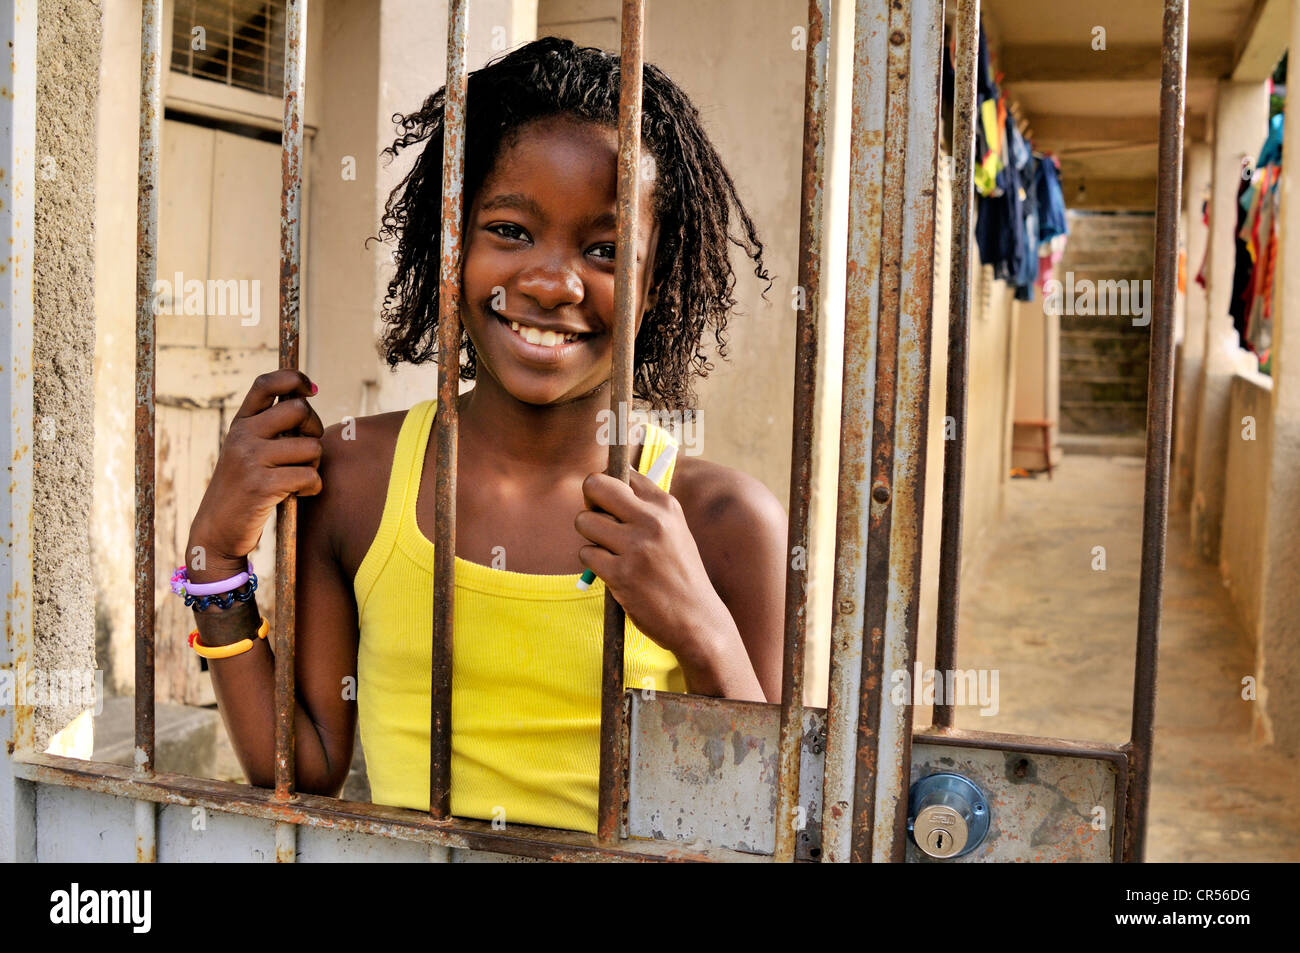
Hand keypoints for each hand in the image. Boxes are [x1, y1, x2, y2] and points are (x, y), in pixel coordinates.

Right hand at [187, 369, 323, 578]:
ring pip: (311, 447)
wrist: (217, 530)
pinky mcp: (260, 485)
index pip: (266, 383)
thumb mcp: (248, 450)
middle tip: (306, 450)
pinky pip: (309, 476)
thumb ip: (271, 427)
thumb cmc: (244, 489)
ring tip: (298, 478)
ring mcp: (249, 459)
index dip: (294, 378)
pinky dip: (313, 488)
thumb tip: (306, 398)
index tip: (311, 389)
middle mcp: (242, 435)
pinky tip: (299, 494)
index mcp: (240, 423)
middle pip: (298, 410)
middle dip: (314, 429)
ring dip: (315, 465)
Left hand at [575, 468, 729, 669]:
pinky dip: (593, 564)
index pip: (622, 472)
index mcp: (665, 505)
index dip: (608, 486)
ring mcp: (636, 547)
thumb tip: (604, 482)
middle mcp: (652, 521)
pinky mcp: (621, 574)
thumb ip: (645, 506)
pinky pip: (586, 553)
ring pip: (584, 521)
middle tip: (599, 520)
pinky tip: (614, 573)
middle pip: (595, 485)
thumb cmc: (678, 573)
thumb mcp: (673, 530)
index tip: (612, 504)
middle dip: (589, 501)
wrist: (698, 619)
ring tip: (611, 552)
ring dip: (590, 537)